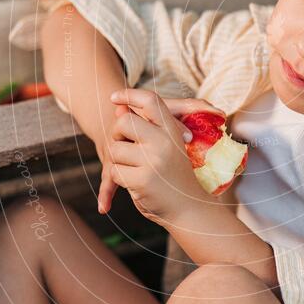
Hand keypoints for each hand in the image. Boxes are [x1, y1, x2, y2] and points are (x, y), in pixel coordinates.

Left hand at [106, 88, 226, 225]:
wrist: (189, 209)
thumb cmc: (176, 175)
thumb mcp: (167, 146)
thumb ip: (144, 126)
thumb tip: (118, 109)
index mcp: (173, 130)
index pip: (150, 100)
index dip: (130, 95)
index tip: (114, 97)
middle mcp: (164, 141)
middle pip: (124, 122)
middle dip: (116, 134)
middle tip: (124, 145)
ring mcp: (153, 160)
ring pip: (114, 149)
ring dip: (118, 161)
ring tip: (135, 170)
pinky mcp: (143, 179)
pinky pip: (114, 172)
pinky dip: (119, 179)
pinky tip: (135, 184)